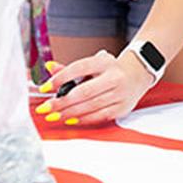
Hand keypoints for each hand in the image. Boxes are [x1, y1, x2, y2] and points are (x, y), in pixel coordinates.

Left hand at [34, 50, 154, 124]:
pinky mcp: (122, 108)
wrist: (138, 74)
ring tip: (54, 115)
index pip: (79, 68)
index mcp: (104, 62)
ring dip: (69, 113)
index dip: (60, 78)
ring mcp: (120, 94)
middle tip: (46, 108)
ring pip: (91, 106)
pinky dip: (83, 119)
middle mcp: (114, 77)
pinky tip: (71, 119)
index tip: (45, 87)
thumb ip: (70, 68)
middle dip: (62, 102)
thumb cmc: (111, 69)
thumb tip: (49, 67)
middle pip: (84, 92)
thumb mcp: (93, 63)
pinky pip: (99, 116)